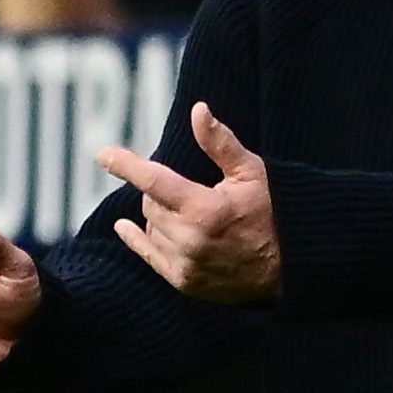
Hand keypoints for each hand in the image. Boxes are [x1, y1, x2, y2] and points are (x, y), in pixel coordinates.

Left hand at [99, 103, 279, 302]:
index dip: (125, 165)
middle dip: (159, 191)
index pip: (153, 181)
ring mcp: (185, 264)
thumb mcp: (252, 172)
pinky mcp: (184, 282)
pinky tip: (125, 227)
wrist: (290, 266)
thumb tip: (198, 110)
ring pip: (149, 227)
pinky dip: (137, 238)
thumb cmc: (273, 211)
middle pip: (150, 204)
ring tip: (188, 213)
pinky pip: (148, 255)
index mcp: (205, 209)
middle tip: (187, 189)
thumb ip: (220, 143)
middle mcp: (190, 239)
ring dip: (159, 215)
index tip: (102, 154)